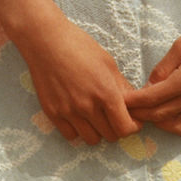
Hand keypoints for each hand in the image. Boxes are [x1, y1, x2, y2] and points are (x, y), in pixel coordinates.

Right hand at [0, 0, 138, 144]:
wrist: (46, 41)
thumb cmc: (80, 46)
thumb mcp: (108, 63)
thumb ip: (122, 87)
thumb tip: (134, 103)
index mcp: (106, 94)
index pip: (125, 129)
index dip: (132, 126)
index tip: (132, 119)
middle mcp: (88, 107)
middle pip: (110, 136)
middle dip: (116, 127)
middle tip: (114, 115)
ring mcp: (69, 112)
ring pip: (91, 139)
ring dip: (97, 131)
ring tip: (96, 116)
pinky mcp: (52, 113)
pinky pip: (70, 136)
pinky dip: (78, 130)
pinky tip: (79, 116)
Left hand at [125, 0, 180, 135]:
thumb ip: (163, 68)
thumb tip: (149, 86)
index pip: (153, 99)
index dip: (135, 102)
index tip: (122, 102)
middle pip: (163, 116)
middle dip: (143, 114)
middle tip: (130, 110)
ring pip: (180, 128)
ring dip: (162, 124)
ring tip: (151, 114)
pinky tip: (175, 117)